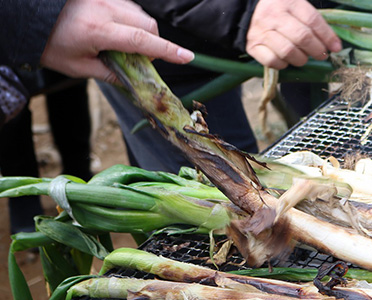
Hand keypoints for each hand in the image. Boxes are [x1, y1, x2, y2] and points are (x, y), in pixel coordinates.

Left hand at [41, 0, 194, 82]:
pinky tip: (115, 29)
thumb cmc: (50, 43)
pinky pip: (127, 6)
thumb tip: (133, 79)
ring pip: (139, 13)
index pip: (141, 40)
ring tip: (123, 43)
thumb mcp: (76, 67)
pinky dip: (130, 19)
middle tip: (141, 58)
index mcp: (98, 31)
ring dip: (141, 30)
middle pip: (147, 24)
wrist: (26, 15)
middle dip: (153, 41)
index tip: (187, 57)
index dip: (167, 50)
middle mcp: (104, 9)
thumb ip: (108, 73)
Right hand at [246, 0, 341, 69]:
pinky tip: (287, 60)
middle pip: (302, 37)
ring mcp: (261, 32)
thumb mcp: (296, 5)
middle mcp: (274, 16)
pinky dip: (283, 64)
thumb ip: (314, 21)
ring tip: (304, 57)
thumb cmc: (280, 10)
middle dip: (317, 50)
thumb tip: (333, 43)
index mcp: (288, 2)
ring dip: (301, 59)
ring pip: (288, 51)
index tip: (335, 47)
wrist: (250, 11)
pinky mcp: (252, 46)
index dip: (327, 36)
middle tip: (321, 54)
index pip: (312, 20)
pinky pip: (272, 61)